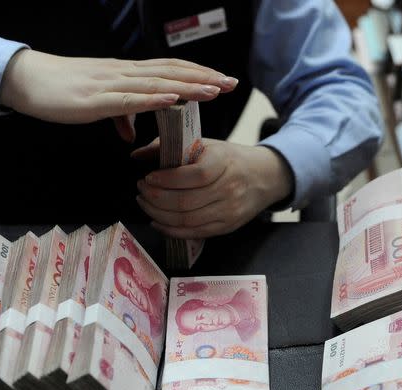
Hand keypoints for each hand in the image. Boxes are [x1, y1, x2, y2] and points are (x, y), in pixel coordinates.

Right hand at [0, 50, 237, 124]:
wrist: (26, 80)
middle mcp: (124, 74)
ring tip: (214, 89)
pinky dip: (154, 98)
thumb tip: (132, 135)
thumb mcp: (97, 105)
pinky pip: (129, 99)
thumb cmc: (60, 91)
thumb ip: (119, 115)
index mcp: (125, 75)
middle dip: (203, 77)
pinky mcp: (96, 99)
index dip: (196, 73)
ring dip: (188, 85)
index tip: (221, 80)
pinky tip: (173, 98)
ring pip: (157, 82)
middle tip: (232, 83)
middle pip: (171, 72)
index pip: (168, 69)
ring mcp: (111, 84)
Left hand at [133, 139, 293, 237]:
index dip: (166, 180)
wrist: (264, 177)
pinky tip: (157, 221)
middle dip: (156, 199)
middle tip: (141, 191)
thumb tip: (137, 155)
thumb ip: (170, 147)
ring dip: (159, 215)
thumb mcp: (206, 145)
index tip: (148, 177)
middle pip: (186, 202)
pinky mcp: (227, 226)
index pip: (194, 176)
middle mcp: (229, 188)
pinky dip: (171, 230)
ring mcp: (229, 210)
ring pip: (187, 220)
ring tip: (145, 204)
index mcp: (224, 162)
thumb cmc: (229, 159)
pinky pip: (194, 233)